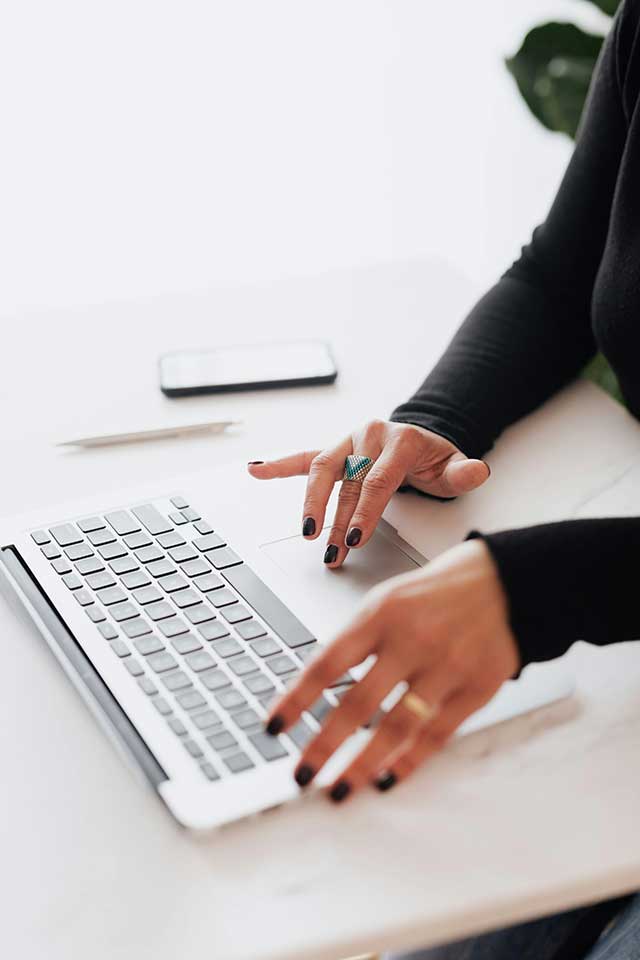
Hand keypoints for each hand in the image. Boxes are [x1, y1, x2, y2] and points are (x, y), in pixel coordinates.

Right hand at [248, 419, 489, 566]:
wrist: (423, 439)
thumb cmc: (435, 460)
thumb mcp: (454, 467)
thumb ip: (463, 472)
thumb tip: (476, 471)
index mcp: (399, 440)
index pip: (376, 480)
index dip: (364, 512)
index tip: (354, 539)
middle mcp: (370, 436)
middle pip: (347, 483)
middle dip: (338, 520)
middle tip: (332, 550)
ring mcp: (348, 442)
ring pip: (322, 471)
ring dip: (311, 504)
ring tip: (306, 533)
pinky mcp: (334, 449)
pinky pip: (304, 457)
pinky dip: (279, 465)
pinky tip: (256, 471)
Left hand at [265, 539, 518, 800]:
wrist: (504, 582)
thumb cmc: (435, 593)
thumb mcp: (387, 600)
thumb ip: (356, 641)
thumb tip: (314, 688)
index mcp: (381, 614)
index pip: (327, 663)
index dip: (297, 699)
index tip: (274, 727)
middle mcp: (412, 641)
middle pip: (358, 704)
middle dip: (324, 745)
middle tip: (302, 774)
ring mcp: (446, 666)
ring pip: (397, 726)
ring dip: (363, 764)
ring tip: (340, 789)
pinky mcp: (477, 688)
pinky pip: (437, 734)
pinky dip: (410, 760)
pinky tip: (387, 777)